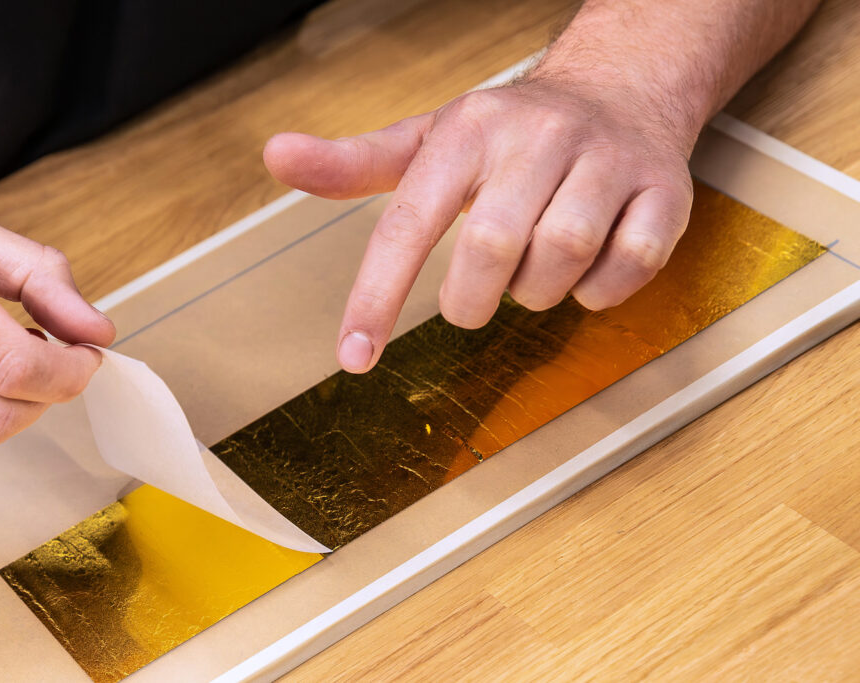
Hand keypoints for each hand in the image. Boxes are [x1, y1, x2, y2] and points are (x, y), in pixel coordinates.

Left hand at [264, 75, 694, 372]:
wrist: (623, 86)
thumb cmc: (512, 131)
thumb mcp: (429, 141)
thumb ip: (354, 163)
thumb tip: (276, 155)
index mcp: (467, 132)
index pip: (407, 223)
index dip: (376, 296)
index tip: (355, 358)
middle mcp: (536, 138)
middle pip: (490, 251)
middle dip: (472, 299)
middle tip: (473, 297)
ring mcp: (605, 161)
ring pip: (559, 262)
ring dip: (536, 293)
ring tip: (531, 268)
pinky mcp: (663, 190)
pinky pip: (627, 268)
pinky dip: (597, 291)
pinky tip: (585, 268)